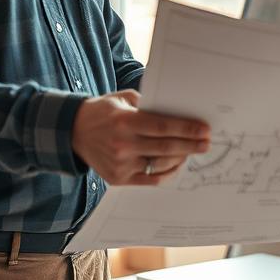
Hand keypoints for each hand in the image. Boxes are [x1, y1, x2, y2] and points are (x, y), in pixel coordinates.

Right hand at [71, 90, 210, 184]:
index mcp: (124, 122)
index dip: (187, 129)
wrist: (73, 132)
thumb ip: (149, 106)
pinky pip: (151, 180)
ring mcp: (120, 165)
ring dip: (181, 158)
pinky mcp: (119, 179)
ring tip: (192, 151)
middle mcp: (122, 145)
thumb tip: (179, 112)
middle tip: (207, 143)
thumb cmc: (103, 112)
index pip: (163, 127)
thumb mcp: (124, 99)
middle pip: (166, 148)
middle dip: (191, 145)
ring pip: (160, 165)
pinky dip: (167, 172)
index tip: (205, 129)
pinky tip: (176, 163)